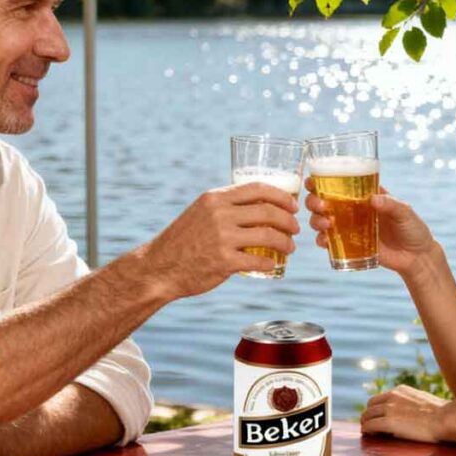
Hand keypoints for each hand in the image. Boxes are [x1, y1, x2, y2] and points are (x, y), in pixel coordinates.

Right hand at [143, 182, 299, 298]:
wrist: (159, 267)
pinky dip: (270, 262)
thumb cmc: (183, 241)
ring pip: (268, 235)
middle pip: (268, 211)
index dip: (281, 196)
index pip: (257, 188)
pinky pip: (258, 260)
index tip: (293, 205)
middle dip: (289, 220)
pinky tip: (273, 264)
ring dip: (285, 242)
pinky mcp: (223, 261)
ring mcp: (222, 238)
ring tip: (290, 247)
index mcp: (215, 198)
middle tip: (295, 228)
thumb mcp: (200, 213)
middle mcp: (219, 214)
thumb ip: (225, 207)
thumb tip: (257, 205)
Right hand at [304, 179, 438, 275]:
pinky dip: (322, 240)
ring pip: (321, 219)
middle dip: (314, 201)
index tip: (313, 182)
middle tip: (321, 206)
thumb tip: (373, 199)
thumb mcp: (405, 213)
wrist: (416, 257)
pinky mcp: (348, 244)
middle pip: (322, 199)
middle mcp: (352, 208)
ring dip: (315, 220)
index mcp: (364, 194)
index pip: (339, 182)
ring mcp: (348, 226)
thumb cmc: (413, 229)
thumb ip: (391, 205)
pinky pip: (328, 241)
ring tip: (325, 224)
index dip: (320, 180)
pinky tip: (325, 241)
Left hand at [360, 385, 449, 443]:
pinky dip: (367, 430)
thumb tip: (413, 413)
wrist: (447, 419)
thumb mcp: (424, 402)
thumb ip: (413, 404)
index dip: (376, 409)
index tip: (377, 417)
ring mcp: (389, 408)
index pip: (381, 398)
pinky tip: (369, 436)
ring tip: (368, 432)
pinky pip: (369, 426)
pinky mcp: (387, 422)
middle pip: (370, 405)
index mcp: (401, 390)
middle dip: (369, 415)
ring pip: (367, 415)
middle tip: (370, 425)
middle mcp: (392, 396)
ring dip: (366, 423)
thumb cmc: (442, 415)